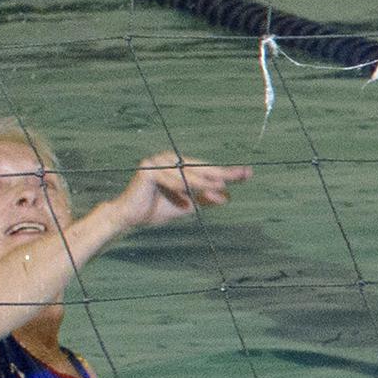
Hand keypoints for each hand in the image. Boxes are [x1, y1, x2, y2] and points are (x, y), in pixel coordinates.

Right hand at [108, 152, 251, 230]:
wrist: (130, 218)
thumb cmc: (157, 209)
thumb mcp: (187, 205)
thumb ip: (204, 199)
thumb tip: (227, 196)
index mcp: (178, 165)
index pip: (206, 169)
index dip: (226, 172)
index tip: (247, 173)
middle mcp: (169, 159)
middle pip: (200, 168)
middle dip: (221, 174)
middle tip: (242, 175)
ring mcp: (158, 161)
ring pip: (187, 173)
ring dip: (203, 182)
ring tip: (220, 186)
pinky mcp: (148, 169)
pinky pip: (169, 178)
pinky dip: (179, 187)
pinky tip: (186, 198)